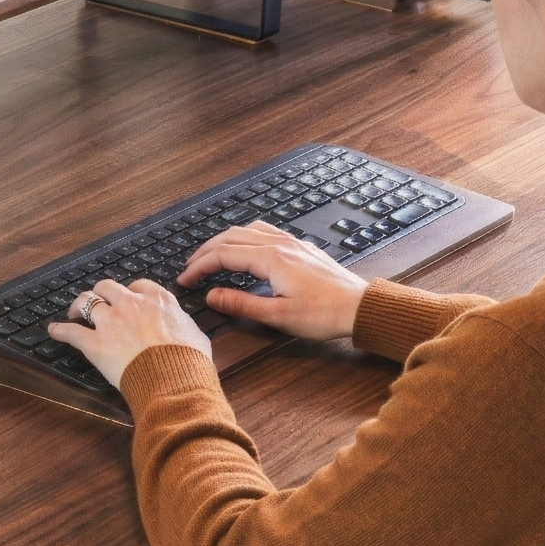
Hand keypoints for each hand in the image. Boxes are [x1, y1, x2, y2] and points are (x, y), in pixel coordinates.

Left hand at [48, 277, 211, 390]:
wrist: (174, 378)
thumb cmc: (189, 360)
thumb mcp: (196, 335)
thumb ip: (183, 324)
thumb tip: (183, 327)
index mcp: (157, 300)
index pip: (138, 286)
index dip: (130, 292)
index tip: (127, 299)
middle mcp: (131, 304)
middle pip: (107, 287)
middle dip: (101, 293)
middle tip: (98, 302)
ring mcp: (111, 322)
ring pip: (86, 302)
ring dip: (78, 306)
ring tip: (74, 312)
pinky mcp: (95, 343)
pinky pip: (71, 332)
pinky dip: (60, 330)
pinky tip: (53, 331)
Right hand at [178, 221, 366, 341]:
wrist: (359, 306)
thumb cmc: (324, 314)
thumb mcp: (277, 316)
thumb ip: (241, 304)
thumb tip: (211, 296)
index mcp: (271, 259)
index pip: (223, 255)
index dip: (200, 267)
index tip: (185, 280)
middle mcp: (280, 244)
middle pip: (231, 237)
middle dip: (206, 251)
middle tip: (190, 268)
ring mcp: (292, 242)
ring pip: (248, 229)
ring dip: (224, 240)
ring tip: (211, 255)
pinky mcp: (301, 247)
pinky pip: (265, 231)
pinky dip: (244, 236)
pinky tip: (244, 248)